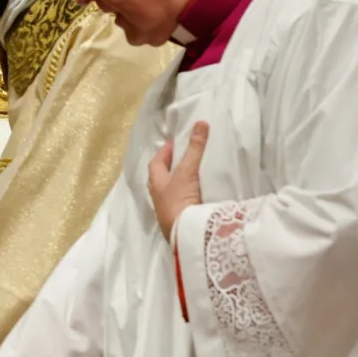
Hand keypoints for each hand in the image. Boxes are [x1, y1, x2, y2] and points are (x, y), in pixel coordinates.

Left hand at [148, 121, 208, 240]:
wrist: (183, 233)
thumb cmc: (179, 200)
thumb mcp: (187, 172)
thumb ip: (195, 149)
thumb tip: (201, 123)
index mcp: (156, 182)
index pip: (156, 162)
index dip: (164, 152)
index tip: (175, 143)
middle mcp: (158, 196)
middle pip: (160, 177)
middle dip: (168, 167)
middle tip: (182, 158)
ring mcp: (166, 210)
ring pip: (168, 191)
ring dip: (176, 183)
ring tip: (190, 175)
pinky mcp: (176, 220)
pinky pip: (178, 203)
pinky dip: (184, 196)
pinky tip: (194, 196)